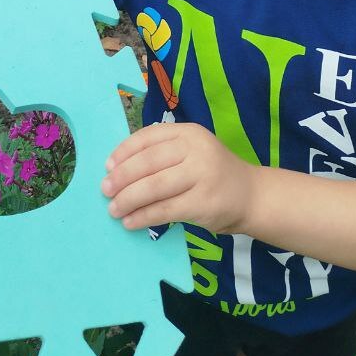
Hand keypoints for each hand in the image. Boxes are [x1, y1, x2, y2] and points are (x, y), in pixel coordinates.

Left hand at [101, 122, 253, 233]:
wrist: (251, 195)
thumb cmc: (212, 172)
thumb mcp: (191, 151)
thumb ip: (162, 155)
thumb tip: (117, 170)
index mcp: (188, 133)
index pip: (148, 138)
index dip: (123, 152)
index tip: (107, 166)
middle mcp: (196, 149)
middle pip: (148, 162)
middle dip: (122, 178)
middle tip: (104, 190)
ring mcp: (202, 176)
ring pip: (154, 187)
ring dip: (128, 200)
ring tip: (113, 209)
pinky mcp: (204, 203)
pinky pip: (165, 210)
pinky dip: (143, 217)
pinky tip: (130, 222)